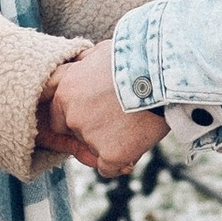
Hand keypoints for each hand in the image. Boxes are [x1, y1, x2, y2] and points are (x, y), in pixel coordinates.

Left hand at [41, 43, 165, 176]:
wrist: (161, 73)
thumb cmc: (136, 56)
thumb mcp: (101, 51)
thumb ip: (86, 62)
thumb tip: (82, 61)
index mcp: (65, 92)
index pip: (60, 116)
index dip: (80, 116)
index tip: (99, 113)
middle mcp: (72, 116)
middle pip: (76, 135)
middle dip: (93, 132)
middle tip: (118, 121)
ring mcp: (90, 137)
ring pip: (95, 150)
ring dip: (111, 143)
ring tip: (135, 125)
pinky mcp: (111, 154)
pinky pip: (109, 168)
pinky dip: (121, 161)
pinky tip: (133, 149)